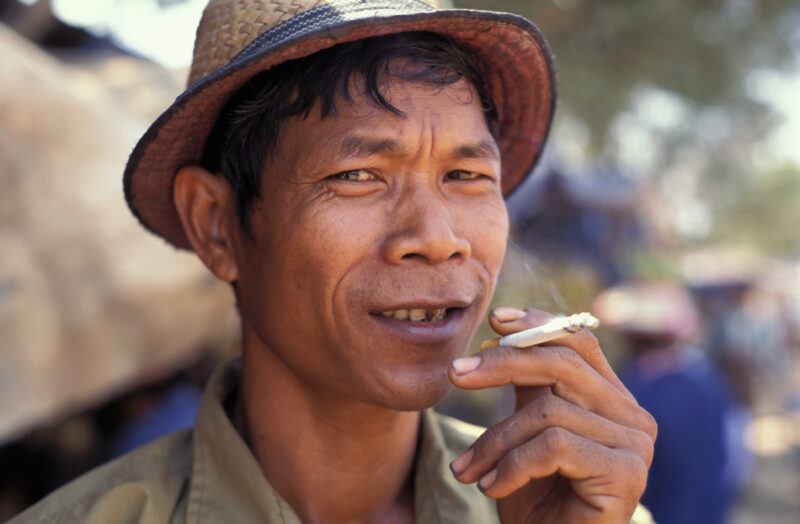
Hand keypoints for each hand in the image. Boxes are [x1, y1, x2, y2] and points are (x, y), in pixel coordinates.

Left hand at [448, 307, 655, 523]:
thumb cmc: (533, 498)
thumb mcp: (524, 433)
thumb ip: (528, 388)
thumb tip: (501, 334)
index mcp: (613, 400)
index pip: (579, 342)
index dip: (537, 324)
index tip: (494, 319)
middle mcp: (633, 417)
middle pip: (562, 364)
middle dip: (502, 364)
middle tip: (455, 374)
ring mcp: (635, 445)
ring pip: (548, 411)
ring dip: (495, 441)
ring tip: (468, 470)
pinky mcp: (626, 473)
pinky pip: (554, 445)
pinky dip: (512, 465)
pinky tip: (492, 489)